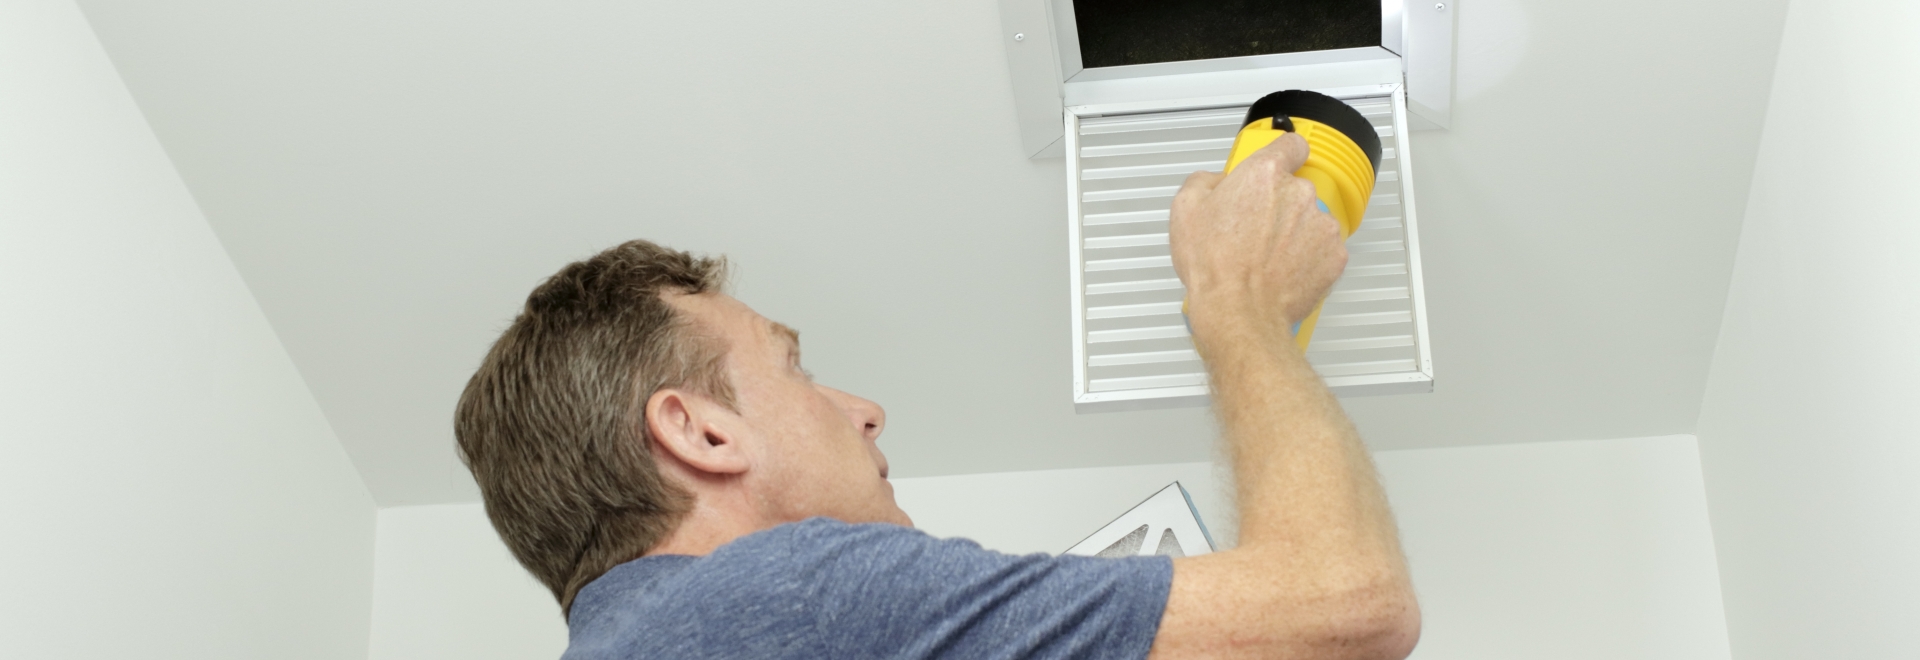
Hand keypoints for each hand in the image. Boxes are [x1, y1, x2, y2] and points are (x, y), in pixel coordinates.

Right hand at [1169, 132, 1347, 340]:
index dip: (1283, 153)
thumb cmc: (1215, 267)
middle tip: (1253, 229)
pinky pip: (1323, 249)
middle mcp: (1299, 194)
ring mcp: (1321, 225)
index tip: (1280, 161)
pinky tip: (1281, 270)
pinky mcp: (1334, 256)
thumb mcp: (1184, 210)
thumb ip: (1205, 181)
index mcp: (1264, 174)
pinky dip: (1307, 258)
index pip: (1291, 144)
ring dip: (1293, 232)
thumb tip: (1215, 182)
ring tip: (1265, 256)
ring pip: (1310, 220)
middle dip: (1278, 205)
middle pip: (1295, 188)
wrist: (1240, 313)